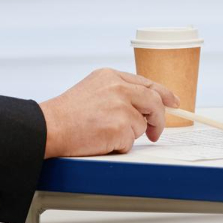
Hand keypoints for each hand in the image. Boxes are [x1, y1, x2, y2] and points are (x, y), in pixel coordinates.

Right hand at [41, 68, 177, 157]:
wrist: (49, 127)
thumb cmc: (66, 114)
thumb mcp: (93, 89)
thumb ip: (118, 92)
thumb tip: (143, 107)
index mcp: (111, 76)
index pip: (147, 83)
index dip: (164, 94)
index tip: (173, 102)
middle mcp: (118, 88)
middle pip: (154, 102)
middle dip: (158, 120)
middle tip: (154, 133)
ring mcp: (120, 107)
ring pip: (142, 125)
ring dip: (128, 135)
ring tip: (104, 133)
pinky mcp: (119, 127)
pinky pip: (130, 142)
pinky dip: (119, 146)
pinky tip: (101, 140)